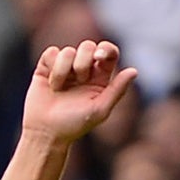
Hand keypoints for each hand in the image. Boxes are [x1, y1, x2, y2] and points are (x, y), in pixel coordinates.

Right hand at [22, 41, 137, 146]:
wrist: (45, 133)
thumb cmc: (74, 125)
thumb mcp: (99, 110)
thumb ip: (117, 90)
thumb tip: (134, 71)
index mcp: (100, 77)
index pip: (108, 52)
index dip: (106, 48)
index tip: (99, 57)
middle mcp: (83, 69)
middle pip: (88, 46)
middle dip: (83, 60)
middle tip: (80, 79)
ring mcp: (65, 67)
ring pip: (68, 51)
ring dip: (65, 69)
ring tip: (60, 88)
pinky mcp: (46, 67)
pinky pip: (52, 53)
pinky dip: (53, 68)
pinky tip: (51, 84)